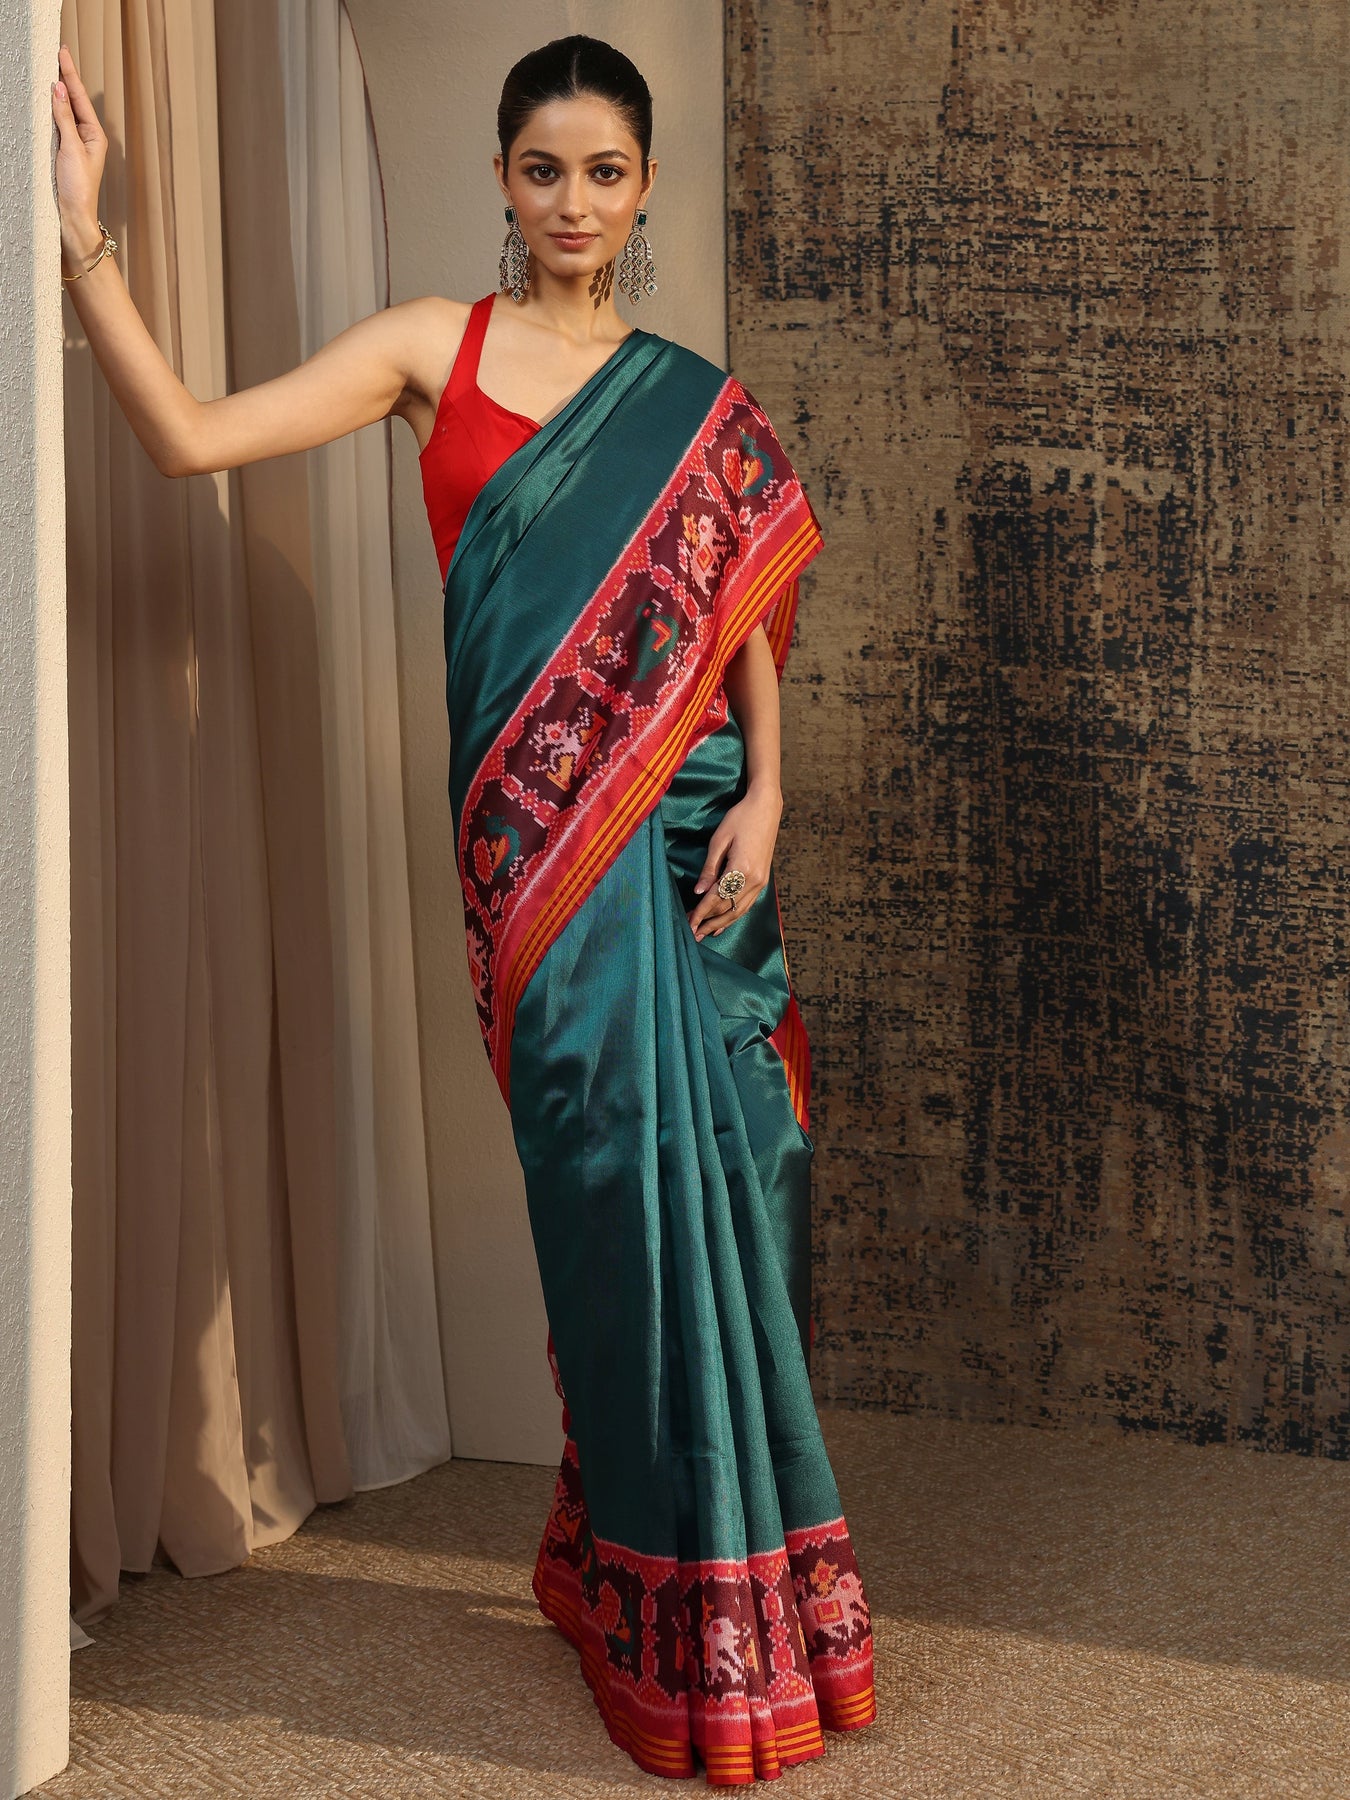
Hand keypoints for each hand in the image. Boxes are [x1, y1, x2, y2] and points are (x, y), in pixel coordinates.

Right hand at [51, 44, 107, 261]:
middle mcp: (86, 137)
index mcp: (95, 135)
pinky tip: (47, 97)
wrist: (72, 217)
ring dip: (59, 90)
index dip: (70, 74)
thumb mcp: (71, 149)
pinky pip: (57, 122)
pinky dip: (52, 107)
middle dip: (66, 76)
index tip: (63, 52)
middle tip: (58, 52)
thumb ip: (64, 119)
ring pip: (65, 110)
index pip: (79, 98)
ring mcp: (74, 143)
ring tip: (54, 67)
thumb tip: (59, 90)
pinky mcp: (63, 151)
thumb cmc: (78, 190)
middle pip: (74, 100)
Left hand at [687, 784, 781, 942]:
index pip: (716, 898)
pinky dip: (735, 915)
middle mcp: (754, 880)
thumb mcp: (719, 841)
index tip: (688, 923)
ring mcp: (761, 881)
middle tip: (692, 934)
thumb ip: (709, 869)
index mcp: (742, 869)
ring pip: (739, 910)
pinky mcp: (763, 879)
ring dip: (721, 923)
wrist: (766, 808)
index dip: (701, 912)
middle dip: (709, 923)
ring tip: (705, 933)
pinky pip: (747, 904)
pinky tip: (724, 923)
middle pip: (729, 909)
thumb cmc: (739, 819)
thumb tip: (698, 892)